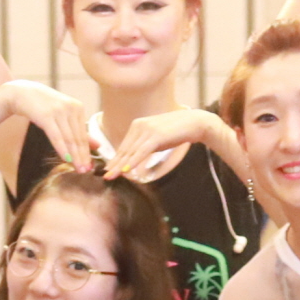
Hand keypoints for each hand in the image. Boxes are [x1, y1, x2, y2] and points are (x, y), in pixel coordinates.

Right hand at [2, 80, 93, 173]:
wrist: (22, 93)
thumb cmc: (43, 105)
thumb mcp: (63, 114)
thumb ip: (79, 129)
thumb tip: (97, 145)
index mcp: (78, 107)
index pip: (84, 134)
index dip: (87, 152)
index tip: (90, 166)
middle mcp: (71, 108)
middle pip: (78, 138)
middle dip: (82, 156)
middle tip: (85, 171)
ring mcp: (59, 111)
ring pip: (69, 139)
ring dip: (74, 156)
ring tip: (78, 169)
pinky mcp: (47, 115)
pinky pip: (56, 137)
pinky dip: (62, 149)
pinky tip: (67, 160)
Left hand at [105, 107, 220, 182]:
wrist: (194, 123)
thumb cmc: (176, 132)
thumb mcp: (156, 138)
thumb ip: (145, 145)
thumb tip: (136, 158)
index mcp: (137, 125)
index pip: (124, 146)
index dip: (116, 159)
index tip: (109, 170)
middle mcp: (139, 125)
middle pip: (125, 149)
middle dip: (115, 164)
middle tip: (105, 176)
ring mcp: (147, 130)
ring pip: (131, 152)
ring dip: (120, 166)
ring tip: (111, 176)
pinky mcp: (155, 136)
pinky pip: (142, 152)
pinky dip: (133, 162)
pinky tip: (126, 170)